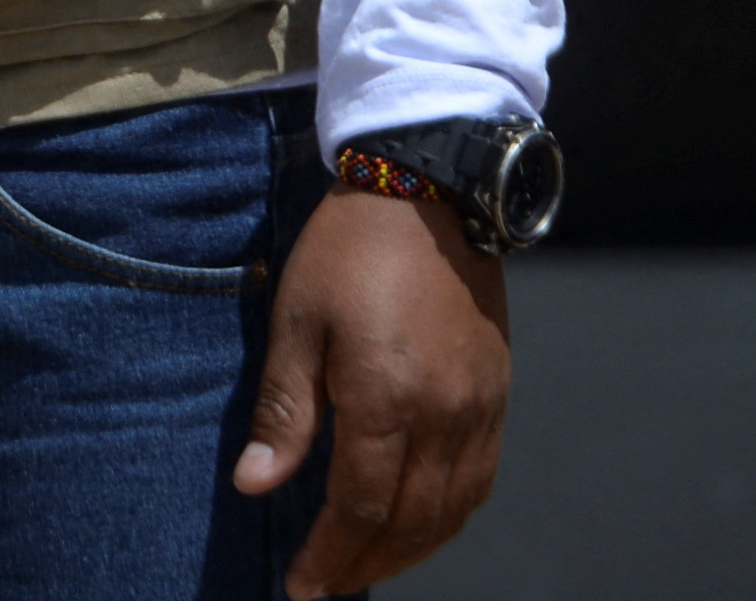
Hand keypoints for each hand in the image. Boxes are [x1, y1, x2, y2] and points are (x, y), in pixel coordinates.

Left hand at [240, 181, 508, 591]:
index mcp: (387, 401)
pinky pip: (481, 481)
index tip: (300, 587)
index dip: (328, 556)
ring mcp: (480, 410)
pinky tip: (421, 524)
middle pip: (409, 523)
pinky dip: (449, 517)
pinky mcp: (499, 397)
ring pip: (452, 512)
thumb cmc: (349, 251)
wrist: (429, 193)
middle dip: (365, 565)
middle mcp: (444, 417)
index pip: (358, 508)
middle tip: (327, 587)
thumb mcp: (296, 322)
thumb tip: (256, 486)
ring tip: (366, 567)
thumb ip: (284, 412)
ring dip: (410, 551)